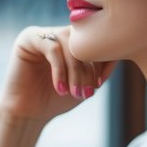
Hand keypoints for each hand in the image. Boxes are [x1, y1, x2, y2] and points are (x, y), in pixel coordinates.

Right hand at [0, 26, 114, 123]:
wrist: (28, 114)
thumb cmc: (56, 100)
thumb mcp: (85, 82)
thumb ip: (100, 68)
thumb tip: (118, 54)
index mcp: (71, 41)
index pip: (94, 40)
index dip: (102, 60)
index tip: (99, 84)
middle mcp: (57, 32)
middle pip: (83, 41)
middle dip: (89, 68)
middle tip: (88, 92)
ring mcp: (42, 33)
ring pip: (69, 44)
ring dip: (76, 71)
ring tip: (75, 93)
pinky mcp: (28, 38)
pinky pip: (52, 47)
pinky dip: (60, 70)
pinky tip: (60, 89)